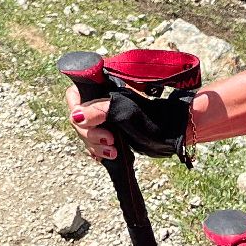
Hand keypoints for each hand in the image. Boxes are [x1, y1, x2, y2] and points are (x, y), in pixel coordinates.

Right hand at [66, 82, 195, 160]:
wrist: (170, 131)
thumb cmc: (151, 115)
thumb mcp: (122, 110)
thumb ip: (97, 110)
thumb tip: (76, 116)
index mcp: (99, 89)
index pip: (74, 95)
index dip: (77, 109)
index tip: (88, 122)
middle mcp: (98, 103)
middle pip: (78, 119)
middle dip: (90, 134)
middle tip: (110, 141)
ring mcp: (103, 119)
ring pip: (85, 135)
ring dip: (95, 146)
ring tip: (114, 152)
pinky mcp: (109, 134)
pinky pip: (94, 145)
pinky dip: (99, 152)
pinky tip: (108, 156)